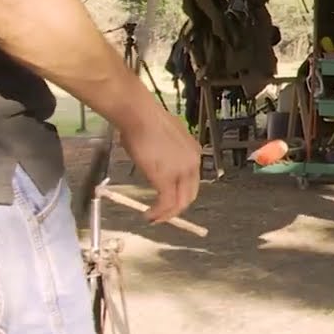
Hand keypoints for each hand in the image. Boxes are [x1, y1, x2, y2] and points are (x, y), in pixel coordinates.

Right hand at [117, 100, 201, 222]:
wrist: (139, 115)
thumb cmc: (145, 120)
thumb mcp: (163, 136)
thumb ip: (166, 151)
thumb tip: (155, 157)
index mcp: (193, 152)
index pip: (192, 180)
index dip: (181, 192)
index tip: (168, 198)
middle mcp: (193, 163)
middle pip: (189, 194)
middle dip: (176, 208)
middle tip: (162, 214)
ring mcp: (181, 172)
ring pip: (180, 202)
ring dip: (167, 214)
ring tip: (154, 218)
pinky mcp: (166, 179)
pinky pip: (166, 203)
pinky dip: (158, 213)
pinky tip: (149, 216)